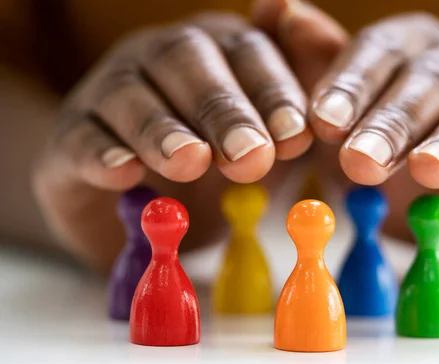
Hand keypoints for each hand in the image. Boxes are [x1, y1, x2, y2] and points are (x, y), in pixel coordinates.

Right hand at [32, 12, 318, 269]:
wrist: (141, 201)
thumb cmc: (214, 161)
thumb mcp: (264, 133)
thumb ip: (289, 92)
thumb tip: (294, 16)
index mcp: (215, 51)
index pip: (247, 52)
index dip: (273, 91)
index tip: (298, 136)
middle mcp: (159, 60)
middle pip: (188, 62)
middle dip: (224, 109)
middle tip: (251, 156)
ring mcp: (108, 94)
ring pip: (130, 96)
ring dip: (163, 129)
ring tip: (191, 161)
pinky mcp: (69, 139)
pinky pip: (80, 139)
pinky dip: (102, 153)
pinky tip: (125, 172)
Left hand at [256, 3, 438, 279]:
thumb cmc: (409, 145)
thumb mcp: (358, 112)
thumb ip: (321, 67)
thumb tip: (273, 7)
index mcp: (410, 50)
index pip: (378, 53)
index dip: (350, 85)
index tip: (322, 123)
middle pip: (426, 81)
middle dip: (391, 122)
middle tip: (360, 161)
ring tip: (426, 169)